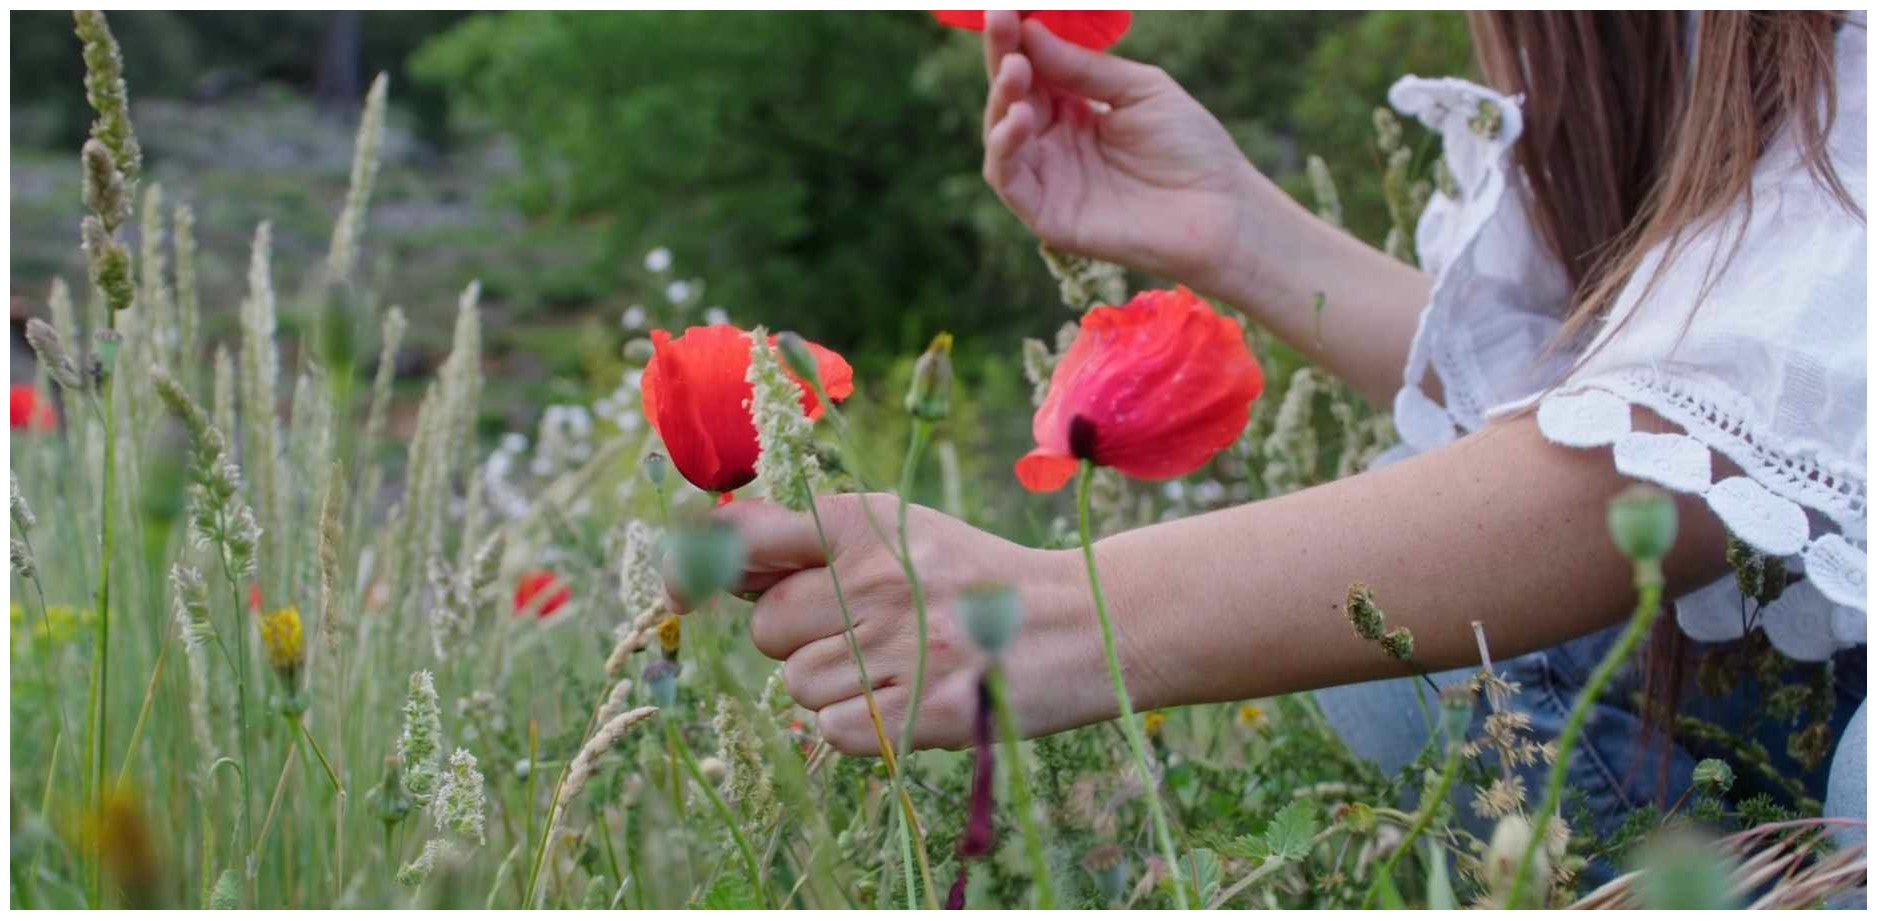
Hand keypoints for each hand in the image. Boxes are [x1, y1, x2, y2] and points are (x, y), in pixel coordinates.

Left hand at [698, 494, 1114, 754]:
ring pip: (798, 686)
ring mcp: (900, 645)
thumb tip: (714, 557)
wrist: (1081, 625)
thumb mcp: (899, 529)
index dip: (695, 566)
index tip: (676, 590)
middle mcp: (876, 577)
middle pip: (767, 631)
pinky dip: (856, 727)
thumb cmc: (972, 579)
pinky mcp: (919, 710)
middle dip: (800, 639)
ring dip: (834, 686)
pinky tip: (905, 699)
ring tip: (900, 663)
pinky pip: (830, 730)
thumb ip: (808, 540)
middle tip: (866, 631)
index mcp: (864, 522)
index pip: (743, 538)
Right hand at [980, 12, 1267, 289]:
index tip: (1005, 7)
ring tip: (1016, 71)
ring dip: (1001, 100)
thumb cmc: (1191, 148)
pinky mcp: (1048, 216)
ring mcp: (1049, 179)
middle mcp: (1055, 142)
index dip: (1016, 37)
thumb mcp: (1141, 89)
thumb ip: (1085, 67)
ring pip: (1001, 136)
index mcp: (1075, 109)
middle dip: (1004, 58)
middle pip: (1011, 97)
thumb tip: (1031, 32)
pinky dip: (1004, 148)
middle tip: (1002, 21)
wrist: (1222, 211)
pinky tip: (1019, 118)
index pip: (1034, 68)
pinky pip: (1009, 180)